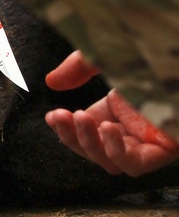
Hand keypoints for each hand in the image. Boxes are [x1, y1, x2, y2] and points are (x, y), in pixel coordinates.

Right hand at [45, 56, 178, 175]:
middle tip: (60, 116)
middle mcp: (132, 130)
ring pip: (111, 161)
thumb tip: (51, 82)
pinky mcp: (164, 150)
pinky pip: (135, 163)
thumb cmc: (147, 54)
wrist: (171, 56)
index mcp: (118, 113)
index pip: (87, 133)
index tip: (52, 116)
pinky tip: (107, 128)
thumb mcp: (105, 56)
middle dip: (74, 136)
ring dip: (90, 143)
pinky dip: (116, 150)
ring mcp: (148, 142)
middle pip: (97, 151)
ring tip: (80, 117)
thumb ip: (79, 68)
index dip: (67, 130)